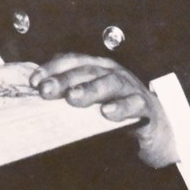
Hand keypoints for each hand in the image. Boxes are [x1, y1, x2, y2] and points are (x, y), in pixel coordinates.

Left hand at [31, 53, 178, 168]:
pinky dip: (121, 108)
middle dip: (65, 79)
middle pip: (88, 71)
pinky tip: (107, 112)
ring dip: (91, 89)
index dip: (53, 68)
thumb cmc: (116, 112)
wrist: (155, 128)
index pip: (73, 61)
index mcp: (98, 69)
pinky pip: (134, 105)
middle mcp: (113, 74)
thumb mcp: (91, 103)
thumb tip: (39, 101)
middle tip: (47, 90)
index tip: (34, 81)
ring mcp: (130, 89)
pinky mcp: (146, 108)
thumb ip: (69, 100)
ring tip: (73, 97)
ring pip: (110, 83)